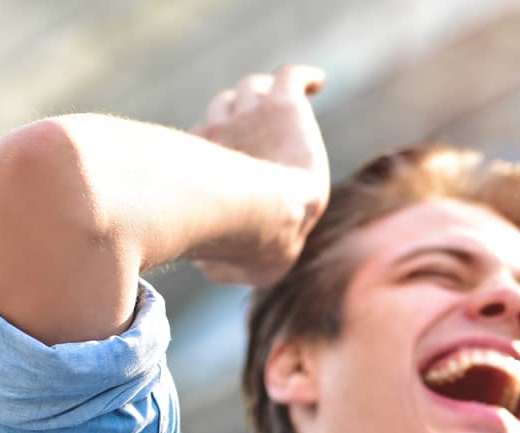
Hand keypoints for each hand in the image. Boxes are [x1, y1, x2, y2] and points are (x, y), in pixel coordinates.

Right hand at [187, 64, 330, 286]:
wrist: (267, 214)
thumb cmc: (244, 245)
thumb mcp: (229, 267)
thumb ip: (222, 264)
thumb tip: (211, 265)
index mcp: (203, 164)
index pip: (206, 142)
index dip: (218, 151)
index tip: (232, 170)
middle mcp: (220, 131)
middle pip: (226, 108)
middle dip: (238, 119)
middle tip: (262, 141)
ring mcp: (251, 115)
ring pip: (251, 90)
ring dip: (262, 98)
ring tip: (280, 113)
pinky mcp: (284, 107)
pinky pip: (291, 78)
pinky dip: (303, 78)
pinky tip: (316, 83)